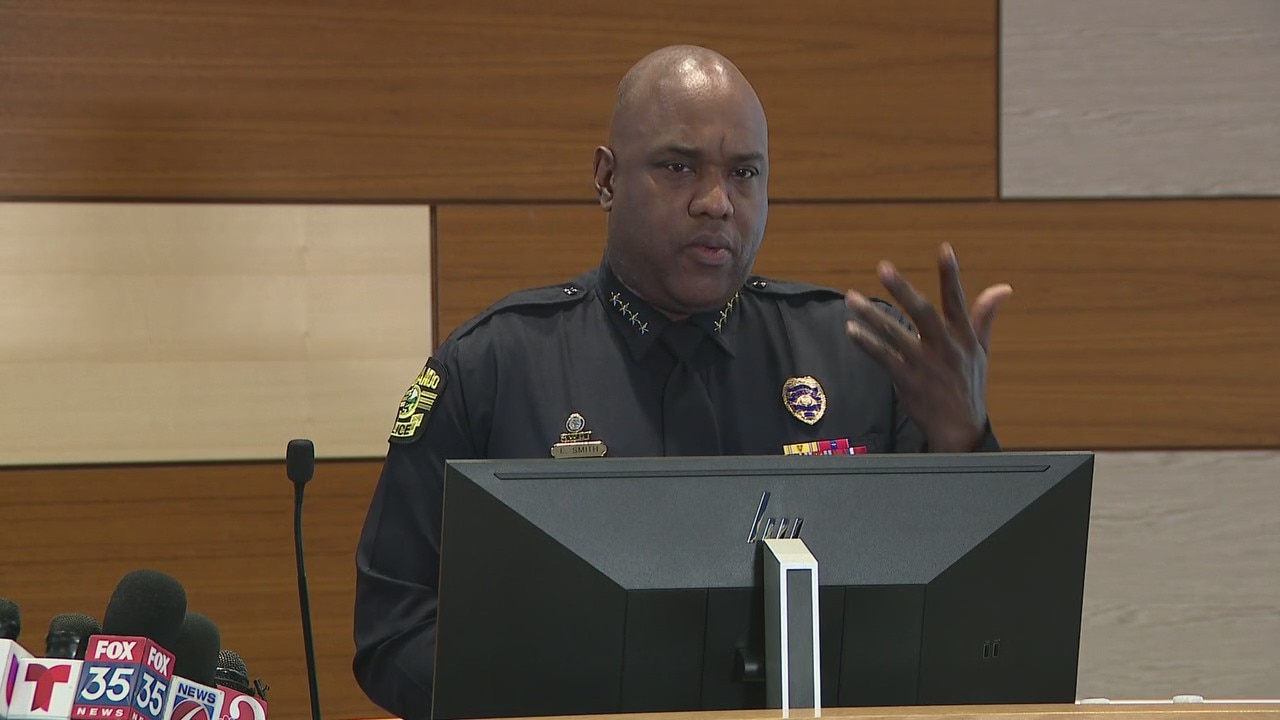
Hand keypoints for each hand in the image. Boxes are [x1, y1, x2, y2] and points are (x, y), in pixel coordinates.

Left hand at [843, 243, 1012, 452]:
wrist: (960, 430)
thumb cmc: (969, 386)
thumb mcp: (981, 351)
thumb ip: (985, 316)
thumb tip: (1003, 288)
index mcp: (964, 338)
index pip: (957, 301)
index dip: (951, 275)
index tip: (944, 249)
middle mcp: (945, 348)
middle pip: (923, 313)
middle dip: (903, 289)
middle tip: (883, 267)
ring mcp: (926, 365)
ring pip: (896, 335)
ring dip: (872, 316)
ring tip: (852, 298)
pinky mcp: (908, 382)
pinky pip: (884, 359)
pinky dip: (867, 344)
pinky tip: (852, 330)